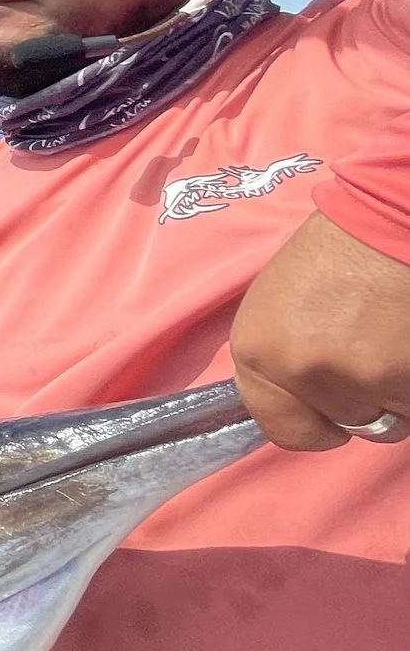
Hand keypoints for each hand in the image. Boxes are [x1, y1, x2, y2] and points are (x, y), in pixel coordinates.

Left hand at [232, 214, 409, 450]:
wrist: (391, 220)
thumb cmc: (338, 252)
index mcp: (257, 353)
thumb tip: (304, 403)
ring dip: (399, 393)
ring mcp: (359, 379)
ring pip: (393, 421)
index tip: (329, 409)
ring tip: (396, 341)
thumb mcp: (280, 307)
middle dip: (365, 405)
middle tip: (374, 357)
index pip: (284, 430)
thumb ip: (283, 360)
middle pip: (346, 427)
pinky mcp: (407, 380)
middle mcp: (300, 372)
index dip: (313, 423)